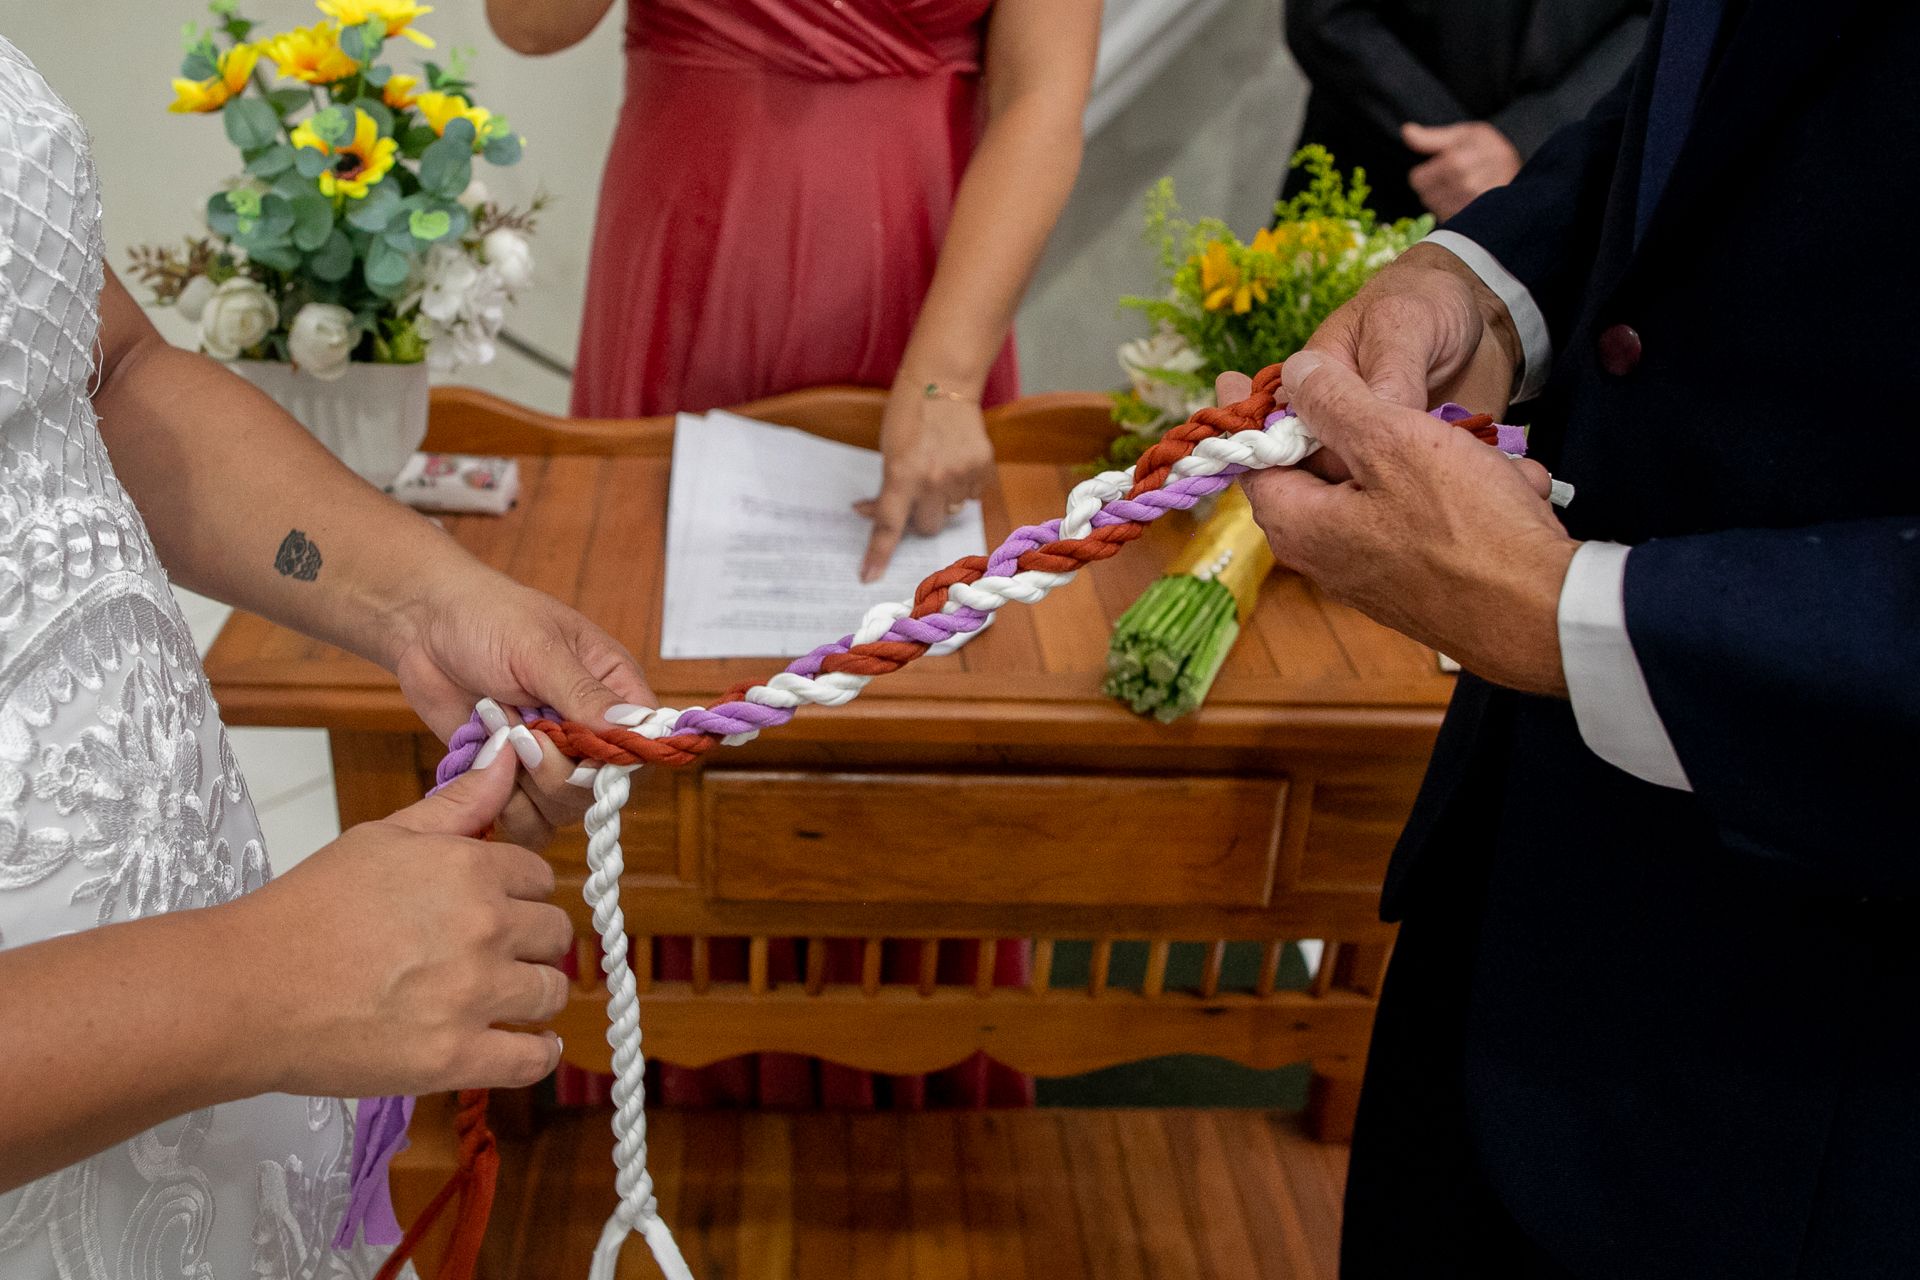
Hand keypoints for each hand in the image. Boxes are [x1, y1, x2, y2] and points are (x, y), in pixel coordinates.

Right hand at [237, 747, 572, 1096]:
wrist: (244, 991)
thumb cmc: (306, 911)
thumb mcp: (382, 838)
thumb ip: (458, 803)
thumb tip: (509, 754)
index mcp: (468, 868)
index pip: (539, 877)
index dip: (518, 893)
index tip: (496, 908)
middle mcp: (483, 927)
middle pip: (554, 934)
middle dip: (530, 942)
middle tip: (493, 954)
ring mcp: (473, 995)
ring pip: (551, 992)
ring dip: (532, 995)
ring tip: (502, 1000)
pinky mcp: (455, 1058)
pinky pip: (533, 1059)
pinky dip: (534, 1054)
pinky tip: (521, 1045)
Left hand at [392, 568, 655, 848]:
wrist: (423, 627)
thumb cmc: (487, 617)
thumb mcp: (538, 649)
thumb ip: (583, 693)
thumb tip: (634, 726)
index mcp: (611, 688)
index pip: (642, 743)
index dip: (619, 758)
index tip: (583, 752)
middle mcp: (588, 729)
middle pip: (602, 787)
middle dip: (558, 772)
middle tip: (523, 736)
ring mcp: (550, 757)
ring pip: (563, 809)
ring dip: (524, 782)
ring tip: (497, 732)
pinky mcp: (513, 778)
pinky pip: (526, 820)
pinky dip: (501, 802)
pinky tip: (483, 757)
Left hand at [857, 379, 994, 580]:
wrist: (943, 381)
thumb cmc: (908, 413)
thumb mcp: (888, 450)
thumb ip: (886, 486)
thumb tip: (870, 513)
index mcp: (902, 475)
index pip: (888, 524)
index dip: (878, 554)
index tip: (869, 577)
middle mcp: (934, 480)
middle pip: (927, 527)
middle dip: (920, 517)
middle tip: (917, 494)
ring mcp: (961, 475)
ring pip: (951, 512)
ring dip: (944, 500)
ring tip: (941, 468)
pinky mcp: (983, 468)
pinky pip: (972, 496)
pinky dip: (963, 486)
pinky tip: (957, 462)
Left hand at [1240, 351, 1576, 695]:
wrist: (1545, 617)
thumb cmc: (1465, 527)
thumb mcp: (1392, 439)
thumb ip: (1334, 402)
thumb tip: (1294, 373)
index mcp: (1299, 524)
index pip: (1252, 460)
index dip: (1251, 414)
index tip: (1241, 375)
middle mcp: (1324, 557)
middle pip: (1322, 469)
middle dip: (1371, 429)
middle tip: (1404, 403)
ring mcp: (1371, 573)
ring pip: (1389, 486)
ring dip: (1438, 459)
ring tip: (1484, 457)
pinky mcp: (1417, 581)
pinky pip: (1430, 517)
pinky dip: (1465, 493)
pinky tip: (1509, 489)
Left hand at [1402, 121, 1521, 220]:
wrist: (1525, 165)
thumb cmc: (1489, 146)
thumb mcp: (1464, 133)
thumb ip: (1432, 137)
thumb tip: (1406, 131)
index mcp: (1456, 161)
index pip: (1417, 179)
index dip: (1424, 172)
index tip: (1438, 167)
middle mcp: (1463, 185)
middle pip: (1425, 195)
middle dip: (1433, 186)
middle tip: (1453, 176)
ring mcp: (1471, 204)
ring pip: (1435, 208)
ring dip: (1442, 199)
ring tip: (1461, 187)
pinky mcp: (1476, 219)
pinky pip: (1448, 219)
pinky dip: (1452, 211)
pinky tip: (1466, 199)